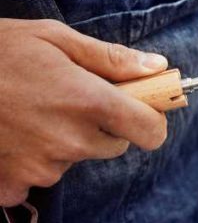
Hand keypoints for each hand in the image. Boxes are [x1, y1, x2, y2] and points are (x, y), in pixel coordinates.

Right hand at [0, 19, 168, 206]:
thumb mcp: (53, 37)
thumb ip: (110, 58)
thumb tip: (158, 67)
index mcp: (88, 102)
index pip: (150, 132)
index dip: (150, 120)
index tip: (141, 109)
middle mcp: (70, 141)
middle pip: (113, 146)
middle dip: (102, 126)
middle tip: (67, 99)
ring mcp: (40, 167)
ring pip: (74, 159)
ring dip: (62, 142)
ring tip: (27, 112)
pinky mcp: (10, 185)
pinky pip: (35, 179)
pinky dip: (27, 162)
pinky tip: (8, 136)